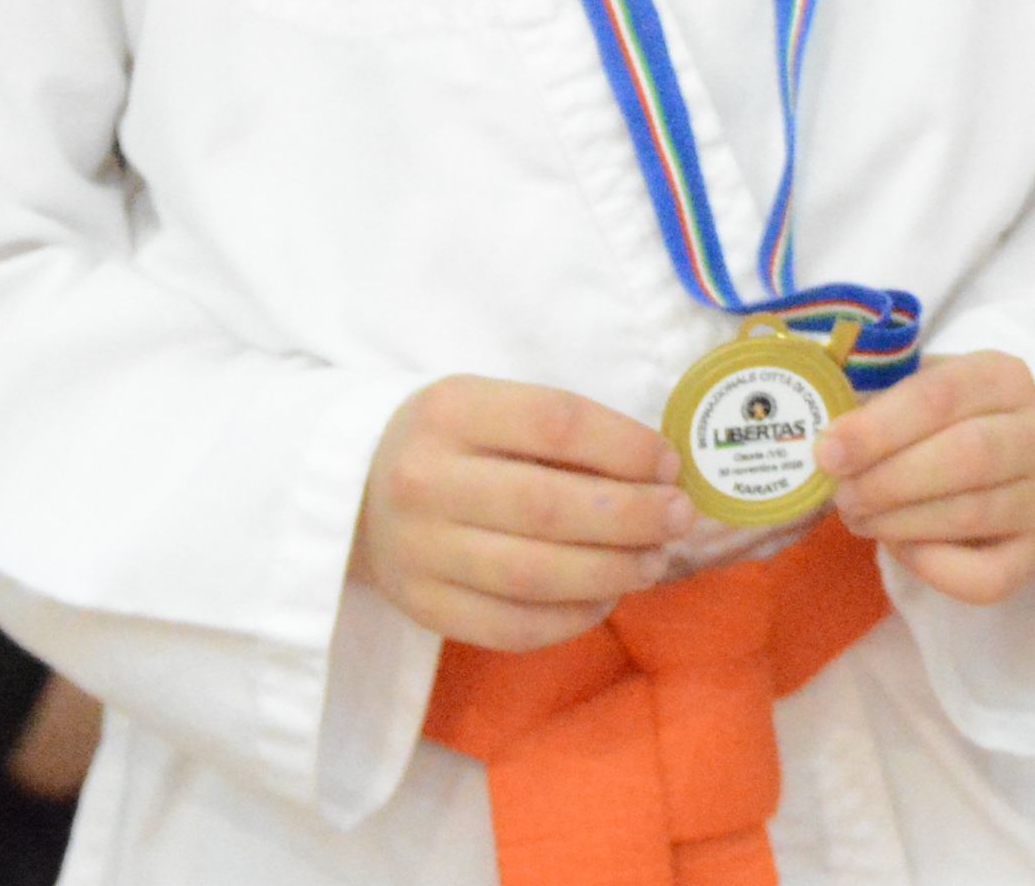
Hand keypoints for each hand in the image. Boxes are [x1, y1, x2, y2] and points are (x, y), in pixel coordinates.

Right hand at [350, 376, 689, 650]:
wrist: (355, 489)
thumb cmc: (453, 442)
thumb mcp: (492, 407)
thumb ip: (564, 433)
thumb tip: (659, 473)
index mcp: (451, 410)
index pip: (556, 424)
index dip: (626, 447)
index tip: (668, 464)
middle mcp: (427, 480)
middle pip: (548, 507)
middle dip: (632, 516)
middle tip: (678, 518)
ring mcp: (419, 551)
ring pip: (533, 576)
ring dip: (611, 572)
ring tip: (654, 560)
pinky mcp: (423, 608)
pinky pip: (511, 628)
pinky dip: (572, 618)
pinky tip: (606, 598)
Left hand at [819, 351, 1034, 604]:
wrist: (982, 453)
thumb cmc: (930, 420)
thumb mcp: (906, 390)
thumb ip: (869, 402)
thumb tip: (824, 439)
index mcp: (1004, 376)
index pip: (942, 395)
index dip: (880, 427)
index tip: (829, 453)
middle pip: (967, 456)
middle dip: (890, 481)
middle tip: (841, 494)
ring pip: (972, 515)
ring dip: (900, 522)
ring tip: (858, 516)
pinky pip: (989, 576)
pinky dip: (934, 569)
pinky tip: (901, 547)